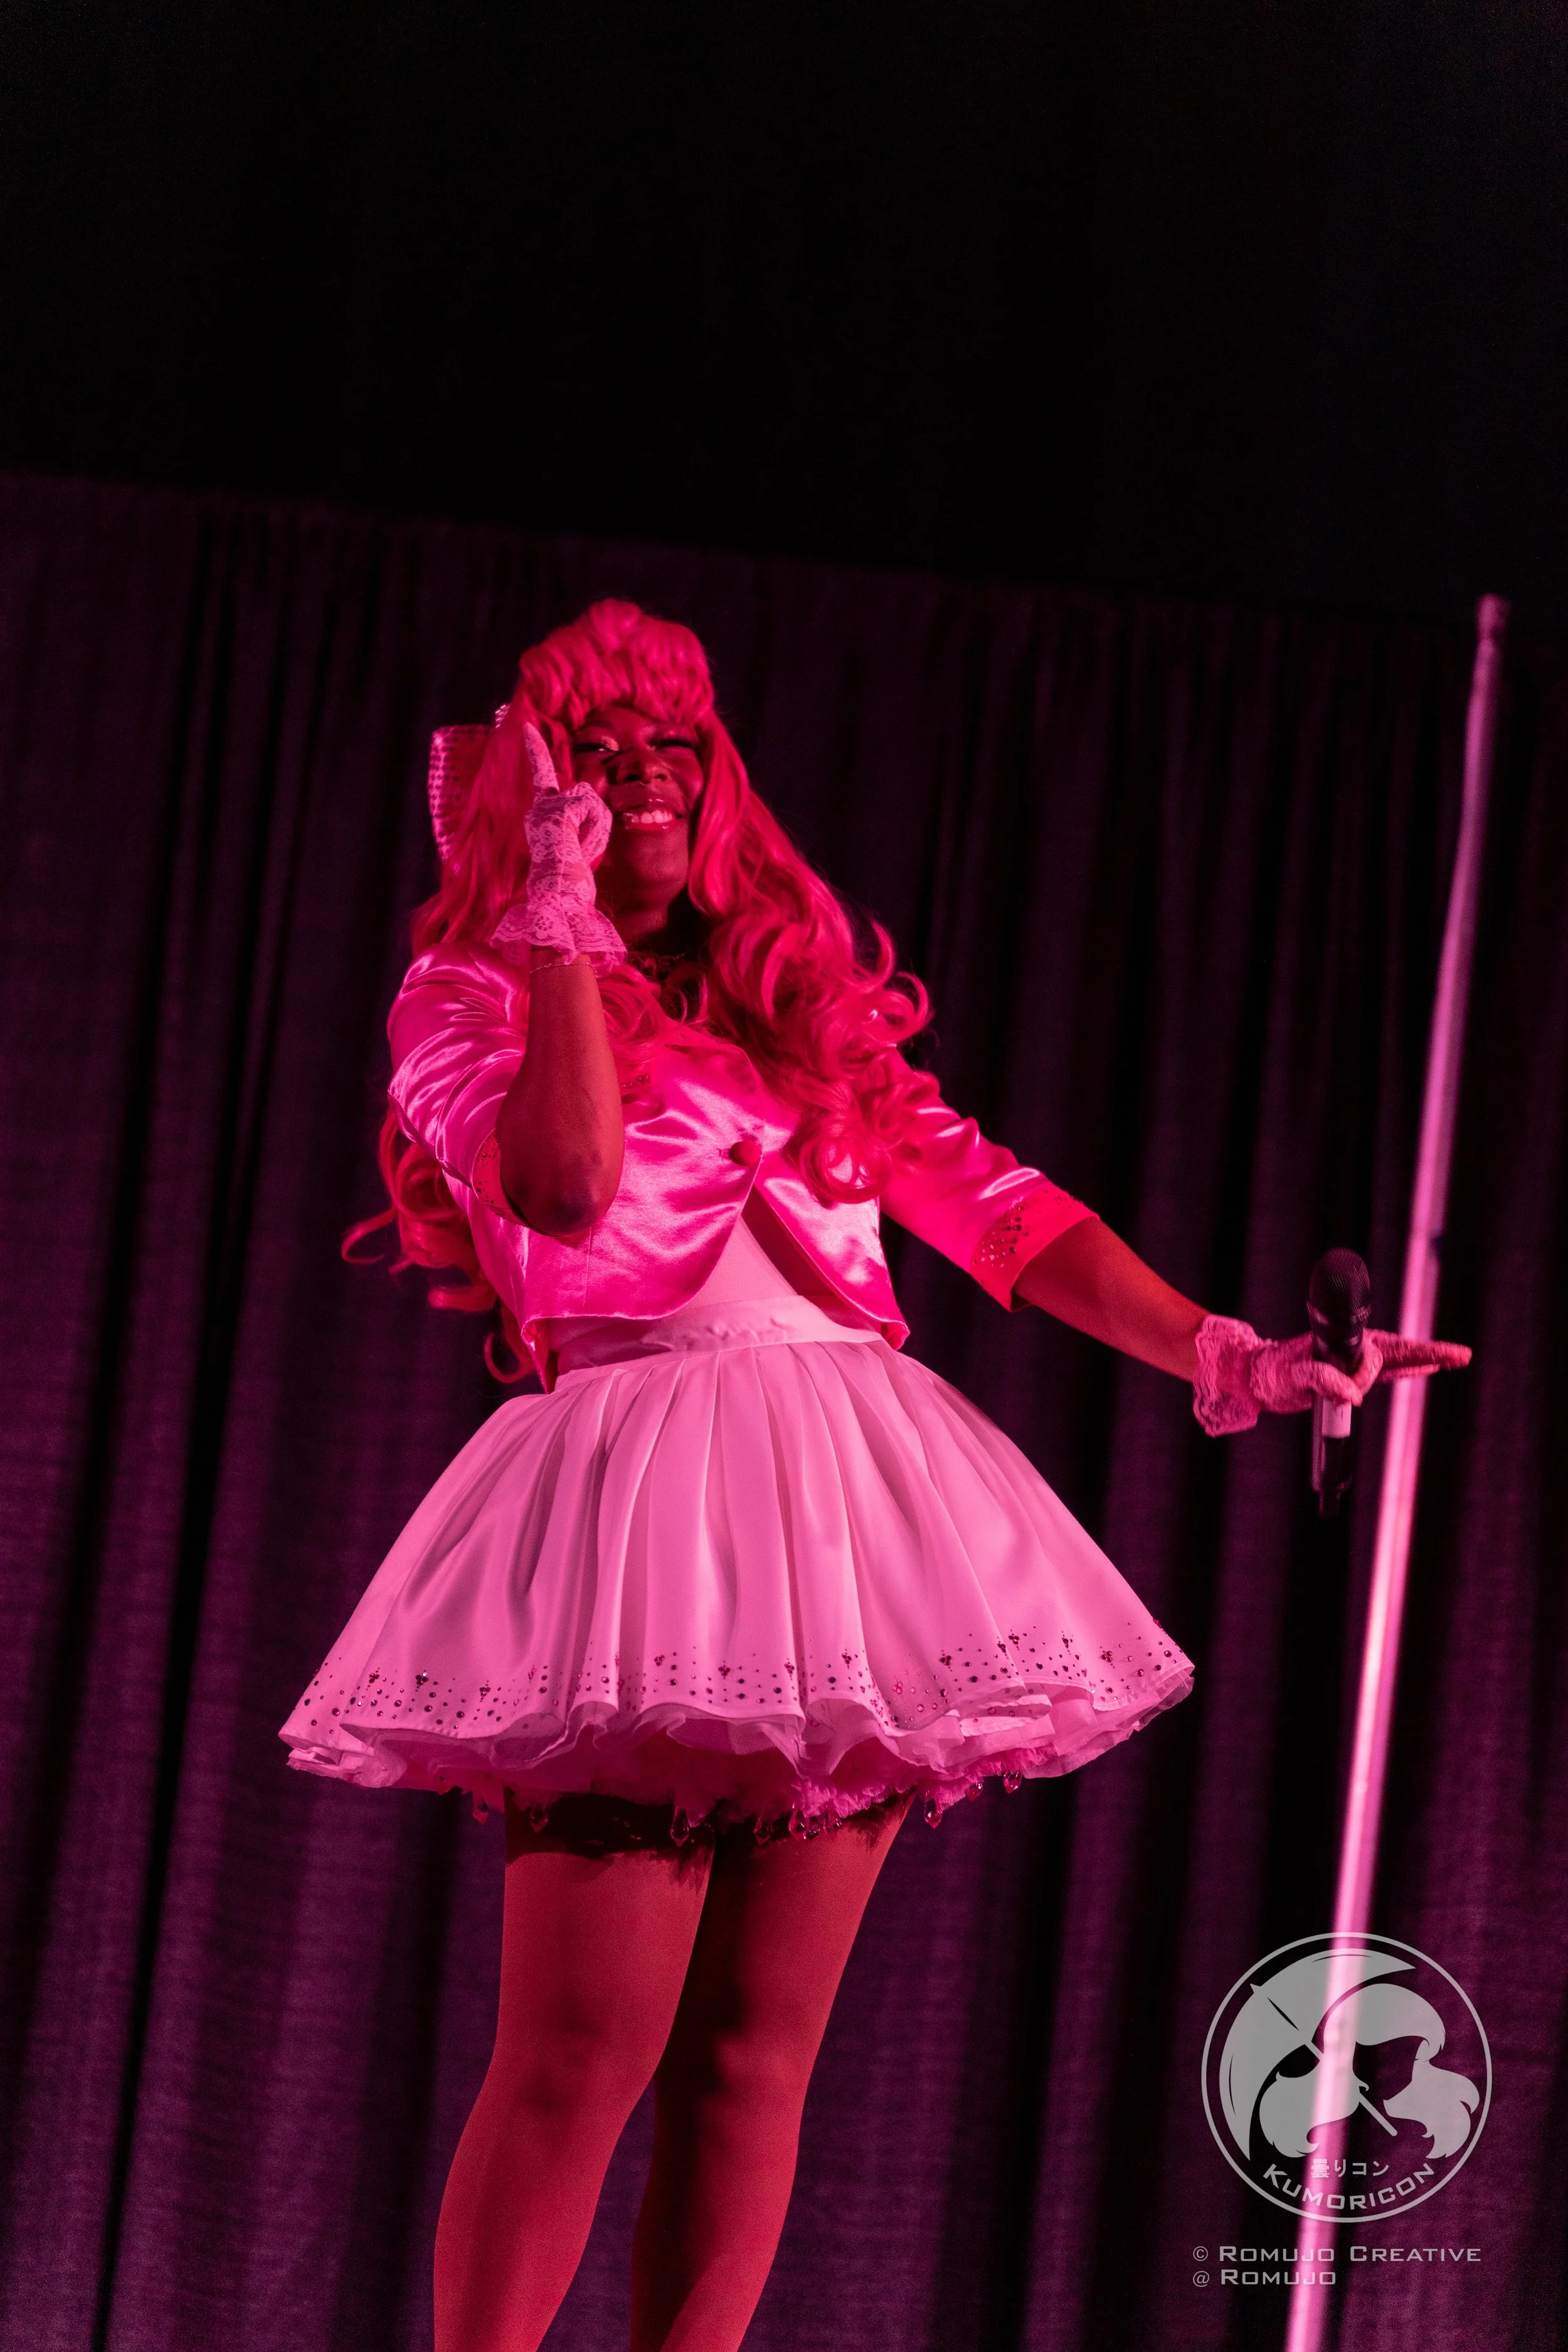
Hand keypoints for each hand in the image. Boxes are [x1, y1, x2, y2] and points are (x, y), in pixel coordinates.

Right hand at [491, 723, 625, 969]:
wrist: (557, 900)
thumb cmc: (567, 886)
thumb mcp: (578, 849)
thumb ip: (583, 823)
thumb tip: (590, 793)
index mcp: (540, 818)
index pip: (541, 776)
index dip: (535, 750)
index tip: (527, 727)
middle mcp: (539, 808)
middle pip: (585, 795)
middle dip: (594, 824)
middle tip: (577, 851)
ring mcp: (548, 806)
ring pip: (594, 802)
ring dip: (597, 829)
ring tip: (579, 852)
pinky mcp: (560, 808)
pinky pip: (595, 809)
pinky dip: (595, 830)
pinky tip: (577, 845)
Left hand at [1193, 1314, 1471, 1436]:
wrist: (1257, 1378)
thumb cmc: (1273, 1371)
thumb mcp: (1295, 1375)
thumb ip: (1322, 1381)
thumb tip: (1352, 1395)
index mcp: (1343, 1343)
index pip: (1382, 1351)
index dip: (1405, 1359)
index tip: (1431, 1363)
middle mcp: (1352, 1349)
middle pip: (1399, 1350)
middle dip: (1430, 1352)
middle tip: (1462, 1355)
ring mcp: (1352, 1362)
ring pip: (1396, 1361)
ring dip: (1424, 1360)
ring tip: (1453, 1358)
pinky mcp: (1349, 1376)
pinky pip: (1384, 1374)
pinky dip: (1406, 1372)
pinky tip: (1425, 1369)